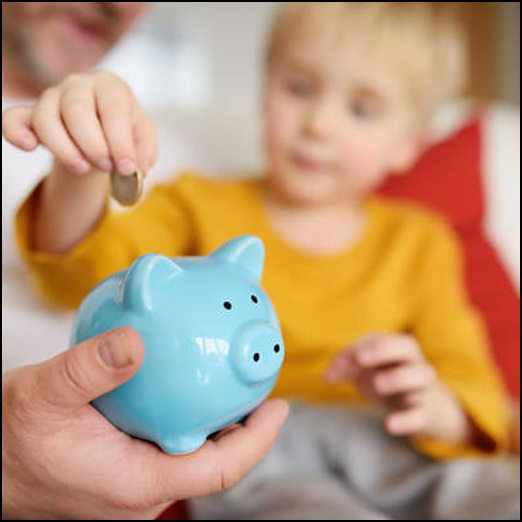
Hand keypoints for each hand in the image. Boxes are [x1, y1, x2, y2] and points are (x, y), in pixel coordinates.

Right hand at [2, 70, 155, 176]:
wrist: (102, 134)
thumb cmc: (124, 132)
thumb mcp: (143, 140)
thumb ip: (145, 152)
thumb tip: (137, 168)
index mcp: (110, 86)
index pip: (113, 109)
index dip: (120, 141)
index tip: (127, 168)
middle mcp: (78, 85)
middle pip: (77, 111)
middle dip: (93, 145)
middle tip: (106, 167)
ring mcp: (51, 97)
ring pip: (46, 119)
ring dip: (64, 149)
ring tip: (82, 169)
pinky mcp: (30, 114)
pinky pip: (14, 119)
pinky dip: (16, 132)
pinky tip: (30, 147)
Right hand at [2, 327, 288, 519]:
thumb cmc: (8, 438)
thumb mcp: (41, 394)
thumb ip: (88, 369)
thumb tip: (135, 342)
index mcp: (134, 484)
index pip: (217, 470)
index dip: (257, 440)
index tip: (280, 406)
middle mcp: (142, 492)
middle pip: (213, 462)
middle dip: (246, 429)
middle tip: (262, 387)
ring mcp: (134, 484)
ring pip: (193, 455)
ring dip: (218, 423)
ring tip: (232, 383)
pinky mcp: (125, 471)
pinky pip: (170, 445)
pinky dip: (188, 417)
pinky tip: (186, 387)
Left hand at [324, 333, 472, 445]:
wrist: (428, 410)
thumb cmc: (390, 380)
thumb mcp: (365, 372)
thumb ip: (343, 368)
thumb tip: (327, 375)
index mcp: (397, 349)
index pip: (381, 338)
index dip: (361, 346)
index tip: (343, 360)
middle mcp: (414, 363)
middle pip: (408, 346)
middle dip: (384, 349)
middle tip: (361, 359)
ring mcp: (423, 387)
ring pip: (422, 375)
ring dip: (399, 378)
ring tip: (378, 384)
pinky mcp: (427, 414)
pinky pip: (422, 414)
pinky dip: (407, 419)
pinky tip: (389, 425)